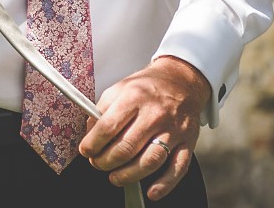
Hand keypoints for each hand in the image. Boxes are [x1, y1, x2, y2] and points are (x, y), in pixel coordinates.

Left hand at [79, 56, 211, 200]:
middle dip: (106, 161)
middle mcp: (155, 114)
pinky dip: (164, 184)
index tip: (86, 150)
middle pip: (127, 147)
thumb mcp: (120, 87)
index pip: (109, 126)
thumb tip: (90, 134)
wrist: (181, 81)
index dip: (93, 143)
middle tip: (97, 164)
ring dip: (128, 175)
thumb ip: (102, 110)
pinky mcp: (188, 142)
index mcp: (134, 97)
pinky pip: (178, 168)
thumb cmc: (147, 87)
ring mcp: (173, 129)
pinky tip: (150, 192)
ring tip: (115, 177)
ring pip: (150, 161)